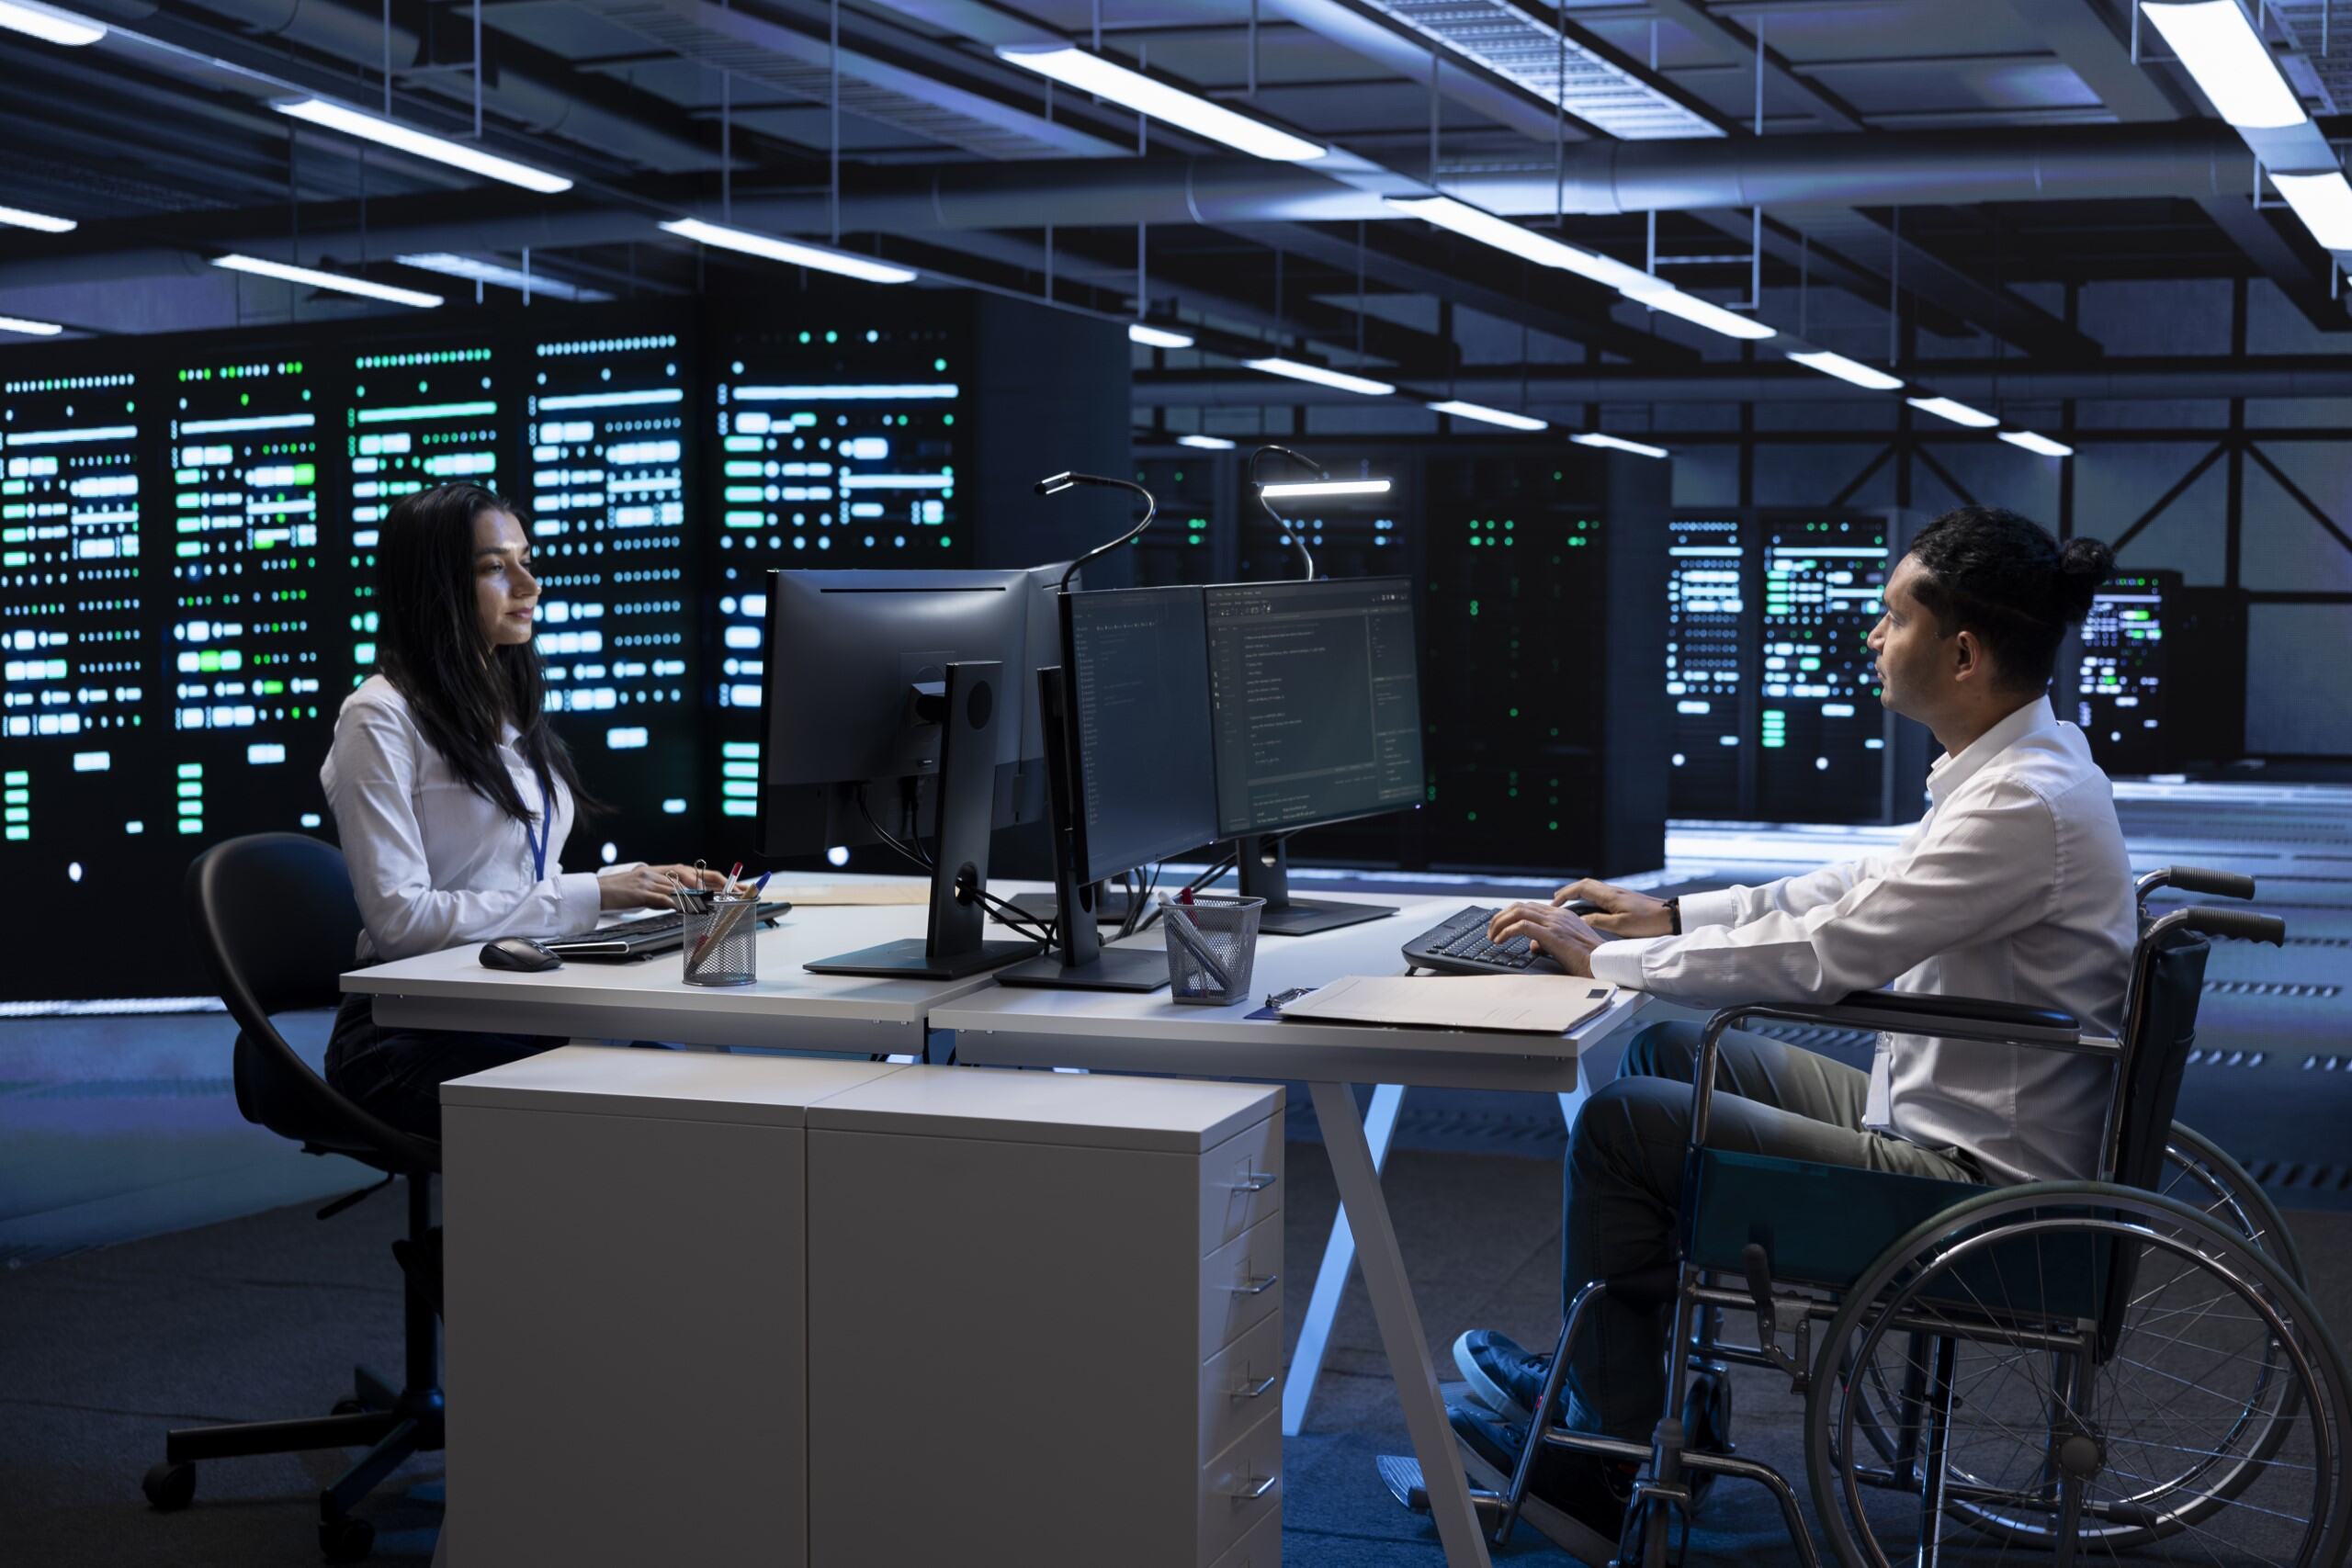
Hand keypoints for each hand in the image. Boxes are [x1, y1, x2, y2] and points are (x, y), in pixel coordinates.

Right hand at [597, 863, 725, 910]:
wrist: (598, 891)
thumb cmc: (623, 891)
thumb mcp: (647, 887)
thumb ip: (666, 890)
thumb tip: (686, 901)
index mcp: (660, 870)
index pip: (691, 871)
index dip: (711, 876)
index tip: (729, 884)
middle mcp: (656, 872)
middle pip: (689, 876)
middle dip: (711, 884)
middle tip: (728, 893)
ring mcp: (648, 881)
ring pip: (678, 887)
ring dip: (697, 896)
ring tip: (712, 903)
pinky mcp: (640, 892)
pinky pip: (661, 897)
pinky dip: (674, 903)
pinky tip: (685, 908)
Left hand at [1487, 901, 1603, 977]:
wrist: (1605, 964)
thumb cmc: (1589, 959)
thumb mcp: (1565, 945)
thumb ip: (1548, 941)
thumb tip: (1533, 945)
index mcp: (1562, 915)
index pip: (1529, 907)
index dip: (1511, 914)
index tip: (1500, 925)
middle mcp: (1557, 915)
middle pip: (1520, 906)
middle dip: (1501, 917)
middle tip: (1491, 930)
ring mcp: (1554, 923)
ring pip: (1518, 912)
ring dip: (1500, 923)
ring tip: (1492, 936)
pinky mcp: (1552, 934)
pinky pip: (1522, 926)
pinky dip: (1506, 932)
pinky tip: (1500, 941)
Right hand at [1552, 878, 1671, 938]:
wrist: (1671, 918)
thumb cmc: (1648, 923)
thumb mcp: (1620, 926)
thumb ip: (1598, 921)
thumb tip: (1580, 920)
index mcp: (1609, 896)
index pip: (1580, 888)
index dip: (1565, 894)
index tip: (1553, 904)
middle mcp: (1613, 892)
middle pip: (1585, 885)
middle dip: (1568, 891)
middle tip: (1556, 901)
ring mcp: (1619, 895)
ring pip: (1593, 889)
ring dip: (1578, 895)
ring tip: (1568, 905)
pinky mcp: (1625, 901)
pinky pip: (1601, 896)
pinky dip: (1589, 900)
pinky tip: (1589, 910)